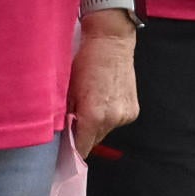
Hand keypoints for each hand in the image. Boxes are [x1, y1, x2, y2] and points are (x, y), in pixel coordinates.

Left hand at [68, 16, 138, 156]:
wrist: (110, 42)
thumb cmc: (84, 62)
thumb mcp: (67, 88)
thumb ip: (64, 115)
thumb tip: (61, 135)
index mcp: (94, 115)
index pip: (82, 148)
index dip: (71, 152)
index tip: (62, 153)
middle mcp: (112, 119)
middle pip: (93, 141)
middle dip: (83, 135)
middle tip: (72, 122)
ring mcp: (125, 115)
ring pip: (104, 131)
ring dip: (95, 125)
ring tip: (89, 105)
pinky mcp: (133, 111)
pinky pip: (115, 122)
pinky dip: (108, 117)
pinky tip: (103, 100)